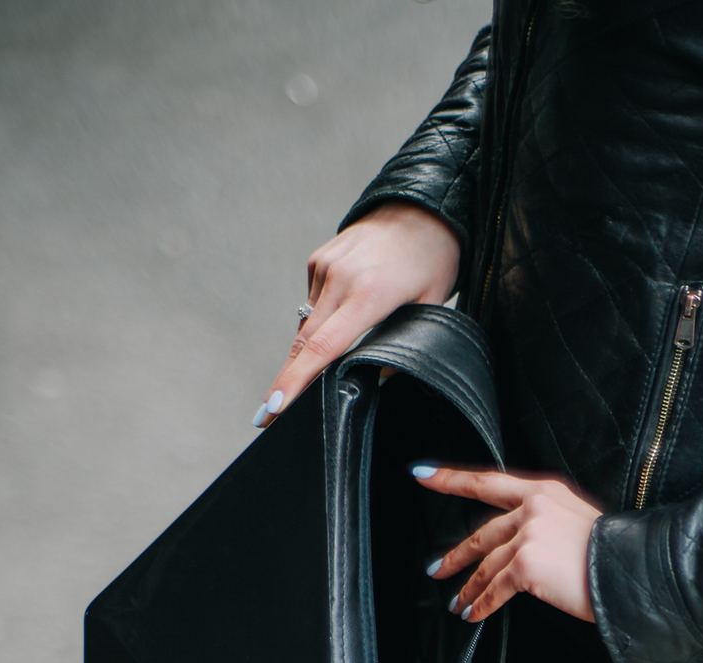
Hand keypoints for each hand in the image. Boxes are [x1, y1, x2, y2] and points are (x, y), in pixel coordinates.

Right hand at [254, 201, 460, 427]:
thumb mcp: (430, 308)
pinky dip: (321, 320)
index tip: (275, 406)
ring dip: (308, 352)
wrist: (421, 207)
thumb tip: (375, 378)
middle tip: (268, 415)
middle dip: (286, 380)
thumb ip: (403, 346)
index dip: (297, 380)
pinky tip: (342, 319)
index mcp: (369, 295)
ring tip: (310, 373)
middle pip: (304, 342)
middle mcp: (340, 279)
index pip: (324, 347)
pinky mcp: (319, 259)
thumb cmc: (434, 259)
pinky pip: (313, 303)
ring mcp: (325, 266)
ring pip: (307, 324)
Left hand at [413, 467, 600, 623]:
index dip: (452, 479)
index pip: (490, 482)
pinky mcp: (526, 564)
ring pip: (486, 564)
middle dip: (455, 554)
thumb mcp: (578, 521)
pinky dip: (481, 604)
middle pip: (482, 532)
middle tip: (436, 568)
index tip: (423, 474)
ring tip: (457, 603)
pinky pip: (495, 588)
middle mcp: (533, 507)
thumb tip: (522, 546)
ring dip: (468, 587)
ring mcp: (528, 535)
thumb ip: (547, 524)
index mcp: (545, 491)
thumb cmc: (613, 554)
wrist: (632, 570)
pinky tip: (473, 614)